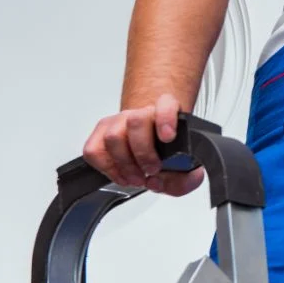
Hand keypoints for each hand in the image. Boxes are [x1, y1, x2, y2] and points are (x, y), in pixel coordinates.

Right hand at [82, 93, 203, 196]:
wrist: (148, 141)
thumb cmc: (164, 151)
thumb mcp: (182, 166)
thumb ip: (188, 177)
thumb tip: (190, 179)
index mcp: (167, 111)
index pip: (166, 104)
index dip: (166, 118)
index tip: (168, 136)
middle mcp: (141, 112)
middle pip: (137, 122)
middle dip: (143, 153)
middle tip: (152, 170)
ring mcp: (118, 121)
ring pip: (113, 136)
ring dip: (124, 164)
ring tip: (137, 178)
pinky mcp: (100, 134)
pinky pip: (94, 150)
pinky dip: (106, 168)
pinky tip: (121, 175)